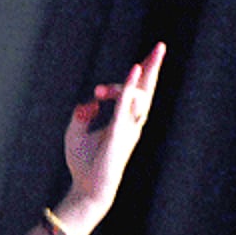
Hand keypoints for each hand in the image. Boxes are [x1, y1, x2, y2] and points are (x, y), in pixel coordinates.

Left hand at [62, 43, 165, 218]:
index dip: (127, 81)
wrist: (87, 189)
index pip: (134, 94)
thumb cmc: (83, 165)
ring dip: (122, 85)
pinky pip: (127, 107)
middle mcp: (131, 124)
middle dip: (154, 67)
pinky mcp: (119, 134)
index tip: (97, 91)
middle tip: (160, 46)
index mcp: (123, 123)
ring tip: (99, 91)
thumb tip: (90, 103)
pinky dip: (128, 88)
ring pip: (139, 97)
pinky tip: (134, 70)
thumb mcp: (75, 133)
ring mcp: (129, 129)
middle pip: (148, 91)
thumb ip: (81, 114)